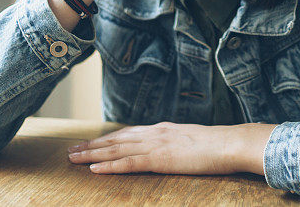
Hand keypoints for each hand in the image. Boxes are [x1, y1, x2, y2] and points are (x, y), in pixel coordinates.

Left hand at [67, 121, 278, 175]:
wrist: (227, 143)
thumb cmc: (216, 145)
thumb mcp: (190, 140)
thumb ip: (175, 142)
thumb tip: (169, 148)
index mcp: (161, 129)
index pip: (127, 133)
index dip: (106, 139)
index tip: (91, 143)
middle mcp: (153, 133)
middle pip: (115, 139)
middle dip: (92, 145)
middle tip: (71, 150)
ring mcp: (155, 145)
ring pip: (116, 150)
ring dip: (92, 155)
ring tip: (74, 159)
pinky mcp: (159, 159)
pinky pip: (129, 163)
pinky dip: (109, 166)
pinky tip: (94, 169)